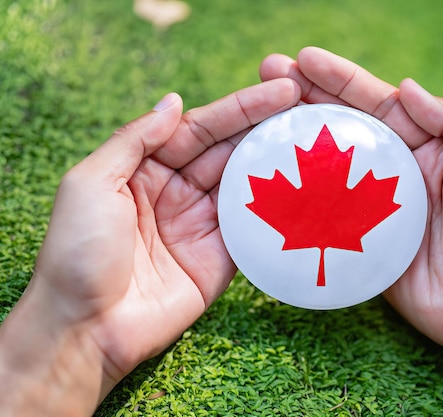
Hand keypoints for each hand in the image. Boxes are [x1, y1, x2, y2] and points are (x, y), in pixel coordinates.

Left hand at [0, 79, 300, 414]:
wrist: (87, 328)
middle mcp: (179, 191)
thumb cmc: (77, 252)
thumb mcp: (91, 182)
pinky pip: (256, 228)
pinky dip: (281, 210)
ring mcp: (203, 224)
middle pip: (231, 151)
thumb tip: (175, 101)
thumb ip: (134, 140)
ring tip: (318, 143)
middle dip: (270, 128)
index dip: (242, 108)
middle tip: (312, 108)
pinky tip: (309, 191)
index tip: (283, 90)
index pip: (202, 128)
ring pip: (249, 185)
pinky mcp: (222, 258)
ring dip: (281, 164)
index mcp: (147, 167)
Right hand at [259, 47, 442, 415]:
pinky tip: (274, 184)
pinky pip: (327, 216)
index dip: (341, 80)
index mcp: (429, 147)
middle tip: (267, 74)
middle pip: (346, 128)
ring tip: (257, 121)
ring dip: (295, 143)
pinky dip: (300, 199)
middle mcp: (398, 172)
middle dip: (307, 99)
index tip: (303, 61)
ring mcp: (376, 208)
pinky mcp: (362, 242)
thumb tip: (407, 87)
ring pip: (329, 168)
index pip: (380, 103)